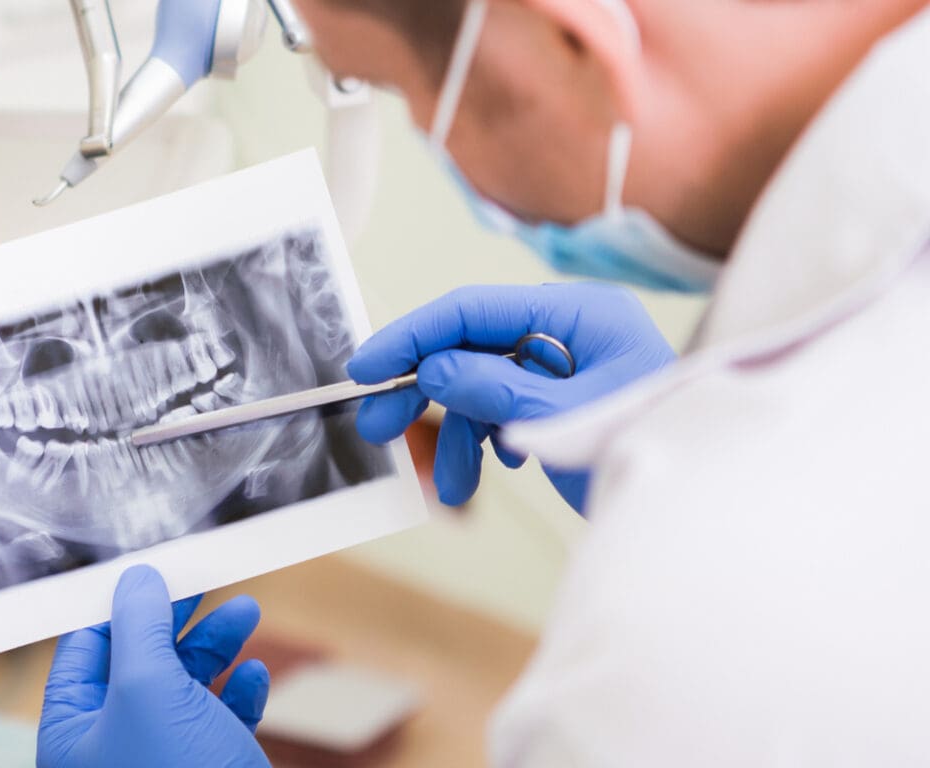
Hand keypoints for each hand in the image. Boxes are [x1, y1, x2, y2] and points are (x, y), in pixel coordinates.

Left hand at [38, 565, 271, 767]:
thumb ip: (138, 626)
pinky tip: (255, 676)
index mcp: (71, 732)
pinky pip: (217, 719)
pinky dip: (237, 692)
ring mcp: (160, 759)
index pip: (84, 648)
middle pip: (138, 660)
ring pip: (183, 685)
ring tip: (247, 614)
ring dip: (215, 646)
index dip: (119, 604)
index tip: (156, 567)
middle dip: (176, 618)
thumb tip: (135, 578)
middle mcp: (110, 746)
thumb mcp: (148, 688)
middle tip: (205, 579)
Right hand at [348, 283, 674, 510]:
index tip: (364, 368)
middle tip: (379, 430)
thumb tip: (432, 369)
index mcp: (578, 314)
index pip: (472, 309)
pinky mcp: (567, 398)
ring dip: (457, 435)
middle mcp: (572, 330)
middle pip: (471, 345)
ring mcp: (570, 365)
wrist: (704, 510)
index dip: (411, 336)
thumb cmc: (650, 453)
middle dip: (424, 392)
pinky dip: (486, 440)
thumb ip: (493, 389)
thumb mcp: (563, 421)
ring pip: (483, 385)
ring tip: (452, 487)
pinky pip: (505, 407)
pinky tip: (491, 470)